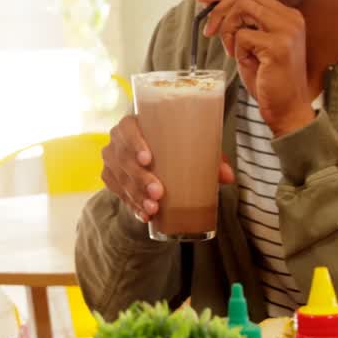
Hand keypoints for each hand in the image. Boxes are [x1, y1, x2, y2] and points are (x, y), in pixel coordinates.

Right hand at [100, 115, 233, 222]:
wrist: (151, 152)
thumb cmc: (172, 144)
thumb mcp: (191, 146)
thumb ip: (210, 157)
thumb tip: (227, 176)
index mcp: (135, 123)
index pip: (128, 128)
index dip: (134, 142)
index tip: (147, 159)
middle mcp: (118, 140)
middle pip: (123, 157)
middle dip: (139, 177)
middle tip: (158, 192)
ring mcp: (111, 159)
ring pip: (119, 177)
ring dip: (136, 195)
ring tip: (153, 208)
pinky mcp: (110, 177)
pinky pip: (117, 192)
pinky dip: (131, 204)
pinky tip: (145, 215)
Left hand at [197, 0, 313, 136]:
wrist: (287, 109)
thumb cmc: (268, 79)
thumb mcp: (252, 45)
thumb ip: (242, 24)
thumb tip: (214, 5)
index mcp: (287, 16)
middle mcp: (291, 18)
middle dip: (220, 9)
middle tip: (209, 31)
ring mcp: (287, 30)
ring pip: (242, 8)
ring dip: (228, 29)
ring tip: (231, 50)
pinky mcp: (278, 46)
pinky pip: (242, 35)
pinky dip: (236, 49)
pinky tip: (246, 63)